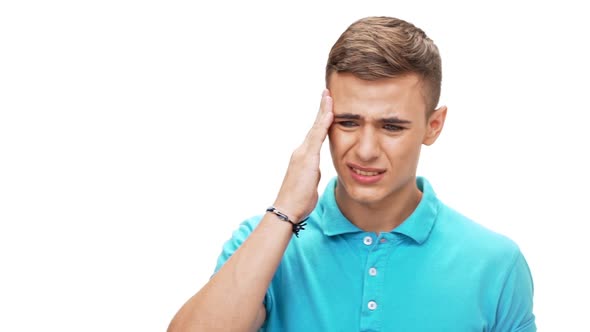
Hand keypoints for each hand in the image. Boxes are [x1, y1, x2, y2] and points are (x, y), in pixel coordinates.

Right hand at [273, 89, 333, 221]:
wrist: (288, 209)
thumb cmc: (298, 200)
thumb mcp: (308, 183)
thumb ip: (312, 173)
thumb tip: (314, 171)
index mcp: (304, 156)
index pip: (316, 133)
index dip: (322, 119)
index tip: (328, 105)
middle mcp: (302, 151)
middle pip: (315, 126)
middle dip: (322, 108)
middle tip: (327, 92)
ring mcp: (303, 153)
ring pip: (316, 128)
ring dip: (323, 111)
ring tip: (328, 96)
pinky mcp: (306, 158)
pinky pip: (317, 137)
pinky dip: (323, 124)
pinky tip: (330, 113)